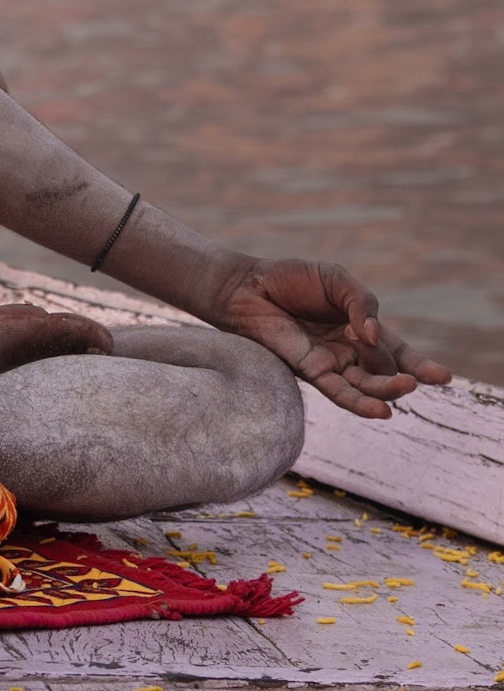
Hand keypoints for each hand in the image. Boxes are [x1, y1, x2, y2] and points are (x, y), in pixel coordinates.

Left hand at [208, 255, 451, 417]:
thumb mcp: (335, 279)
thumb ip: (361, 302)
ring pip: (367, 385)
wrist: (249, 285)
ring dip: (387, 389)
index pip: (397, 351)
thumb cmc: (290, 279)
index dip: (419, 365)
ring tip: (404, 388)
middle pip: (386, 369)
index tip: (443, 377)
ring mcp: (332, 363)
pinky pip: (340, 393)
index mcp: (360, 327)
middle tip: (413, 377)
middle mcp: (350, 350)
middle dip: (402, 373)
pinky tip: (382, 411)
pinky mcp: (311, 372)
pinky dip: (361, 403)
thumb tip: (372, 334)